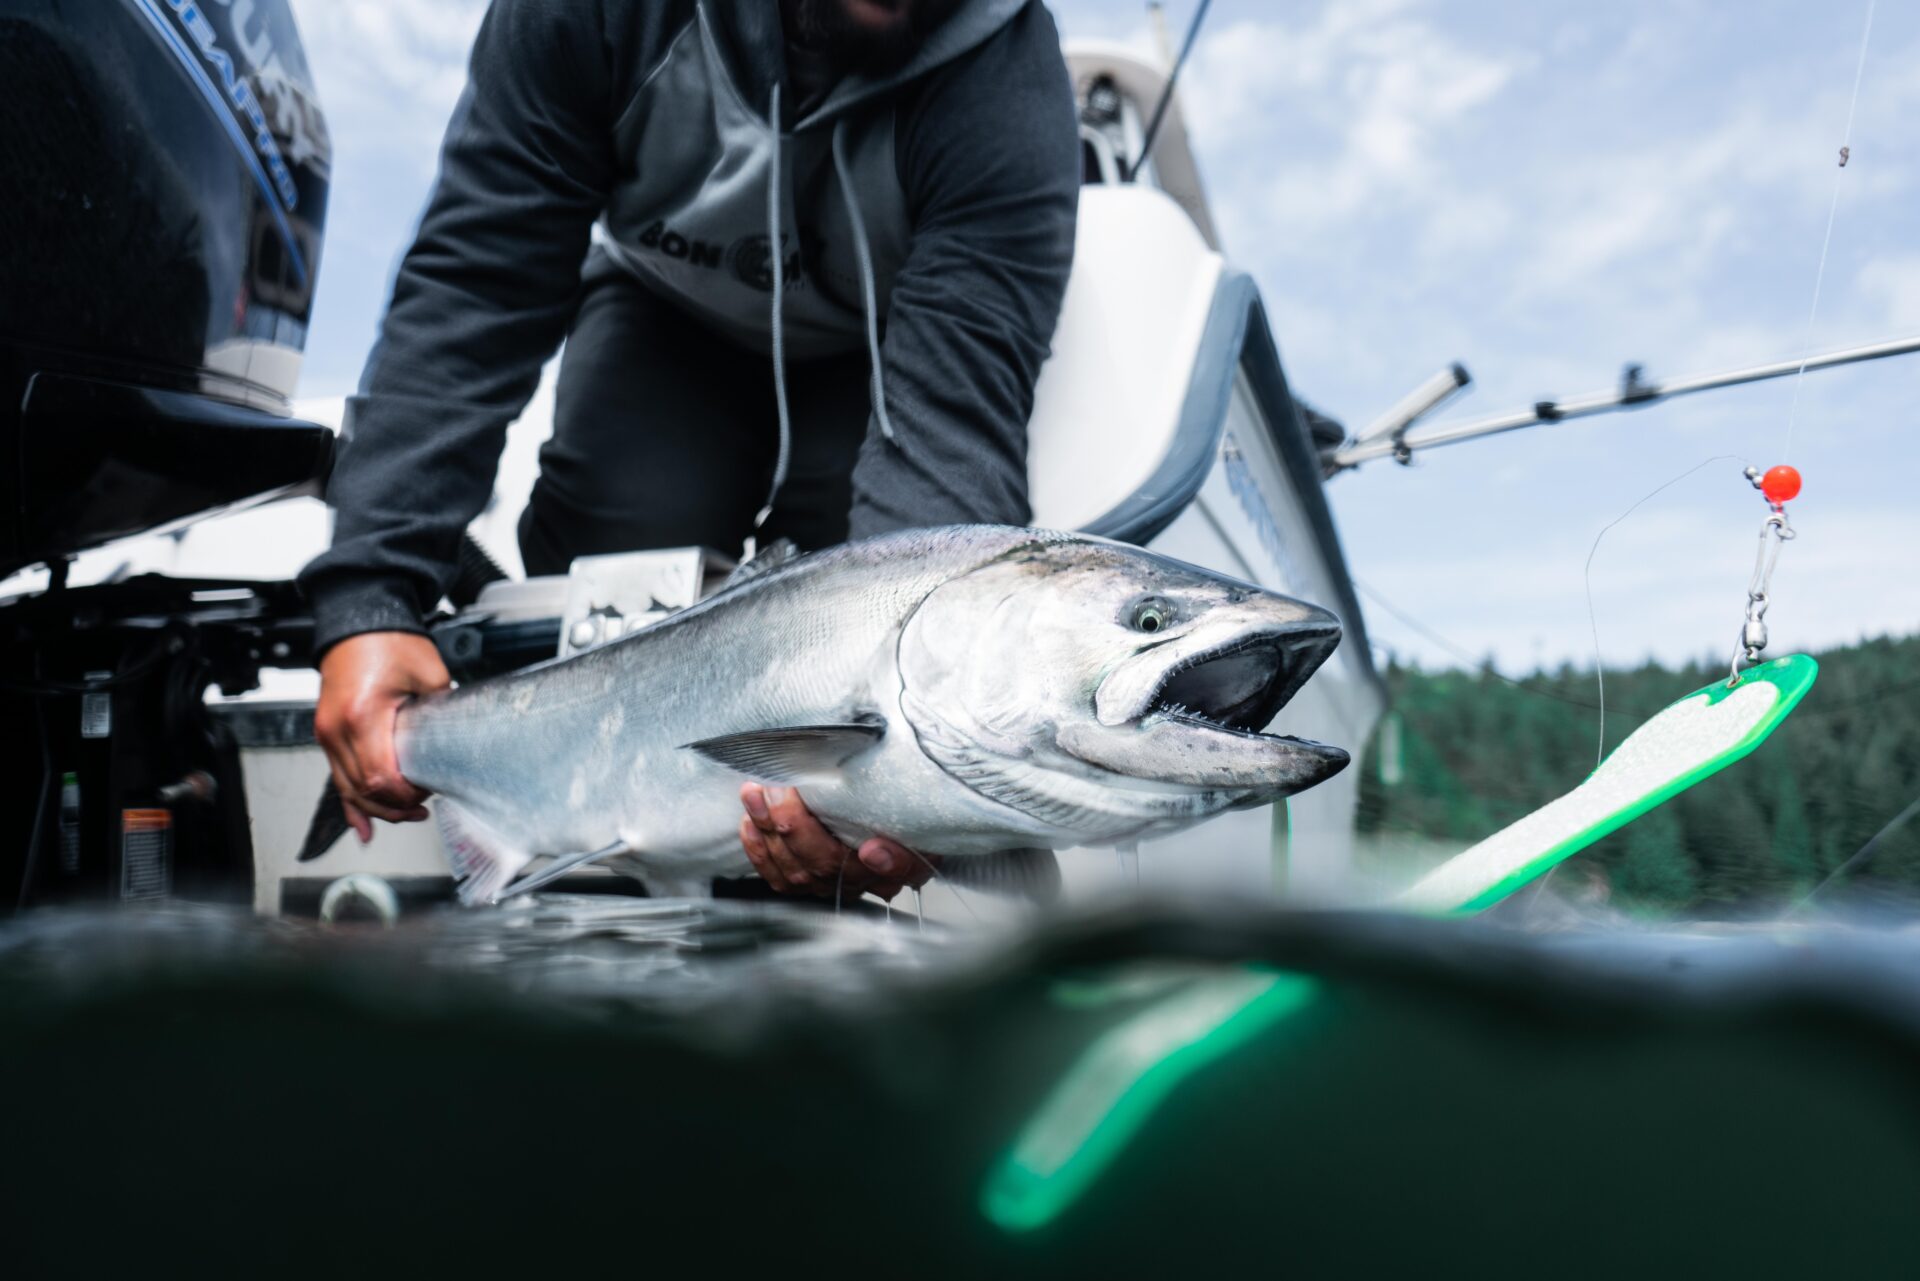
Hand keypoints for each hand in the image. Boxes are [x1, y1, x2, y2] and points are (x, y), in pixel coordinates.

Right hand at [314, 631, 449, 842]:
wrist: (357, 622)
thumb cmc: (388, 641)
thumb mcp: (429, 674)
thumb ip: (440, 713)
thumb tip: (458, 742)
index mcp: (363, 715)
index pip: (379, 777)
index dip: (404, 795)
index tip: (426, 793)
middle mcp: (337, 728)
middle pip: (362, 790)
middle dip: (393, 807)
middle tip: (421, 808)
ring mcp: (327, 732)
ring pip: (347, 789)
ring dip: (376, 808)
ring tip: (405, 815)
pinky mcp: (327, 733)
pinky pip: (336, 776)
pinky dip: (350, 804)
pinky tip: (363, 827)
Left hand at [738, 783, 933, 900]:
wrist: (884, 817)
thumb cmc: (897, 807)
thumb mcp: (913, 802)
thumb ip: (906, 814)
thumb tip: (877, 842)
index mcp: (903, 861)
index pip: (902, 869)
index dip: (887, 861)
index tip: (872, 848)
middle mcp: (866, 879)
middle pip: (829, 863)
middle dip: (795, 824)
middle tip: (778, 788)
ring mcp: (834, 884)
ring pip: (797, 870)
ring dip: (768, 830)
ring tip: (754, 794)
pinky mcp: (808, 882)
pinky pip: (779, 877)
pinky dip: (759, 850)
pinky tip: (751, 824)